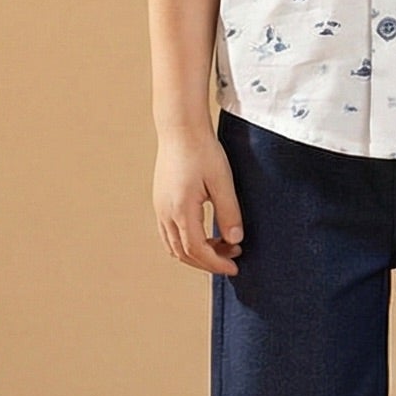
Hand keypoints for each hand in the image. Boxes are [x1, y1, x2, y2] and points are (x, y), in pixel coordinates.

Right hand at [152, 131, 243, 274]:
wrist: (180, 129)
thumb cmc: (202, 151)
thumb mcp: (222, 182)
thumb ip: (230, 213)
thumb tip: (235, 240)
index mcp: (181, 210)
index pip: (197, 250)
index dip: (216, 263)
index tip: (234, 267)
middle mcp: (166, 213)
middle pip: (183, 253)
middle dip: (208, 261)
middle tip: (232, 257)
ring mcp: (160, 208)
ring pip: (174, 246)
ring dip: (196, 253)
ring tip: (221, 245)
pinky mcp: (160, 202)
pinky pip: (169, 234)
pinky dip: (186, 242)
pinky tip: (204, 233)